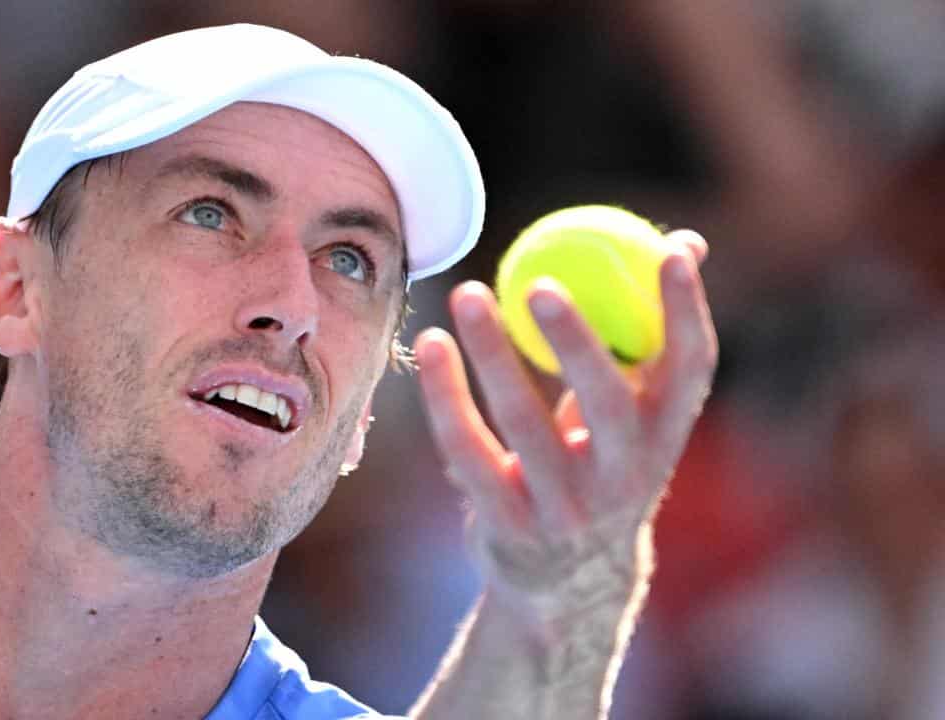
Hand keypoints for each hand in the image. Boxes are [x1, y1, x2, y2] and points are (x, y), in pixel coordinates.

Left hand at [413, 231, 716, 625]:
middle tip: (539, 280)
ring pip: (523, 424)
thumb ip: (652, 333)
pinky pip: (468, 449)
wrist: (568, 582)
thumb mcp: (637, 414)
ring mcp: (565, 508)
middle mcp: (624, 478)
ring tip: (468, 294)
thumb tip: (686, 241)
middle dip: (576, 340)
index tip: (668, 249)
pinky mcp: (507, 524)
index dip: (686, 310)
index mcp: (665, 439)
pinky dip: (445, 394)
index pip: (692, 370)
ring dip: (492, 354)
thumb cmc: (602, 465)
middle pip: (605, 403)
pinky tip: (431, 345)